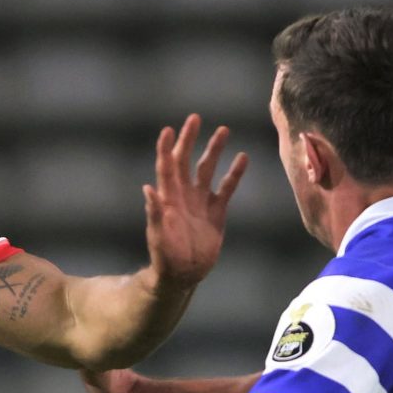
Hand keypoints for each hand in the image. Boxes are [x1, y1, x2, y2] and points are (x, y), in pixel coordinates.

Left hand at [145, 114, 246, 288]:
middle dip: (189, 140)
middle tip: (195, 118)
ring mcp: (200, 201)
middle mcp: (184, 195)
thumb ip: (155, 213)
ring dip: (214, 150)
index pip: (167, 167)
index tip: (169, 129)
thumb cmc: (165, 256)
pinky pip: (226, 188)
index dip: (166, 148)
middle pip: (186, 161)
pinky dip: (234, 173)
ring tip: (223, 130)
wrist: (184, 274)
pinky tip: (243, 158)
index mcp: (168, 198)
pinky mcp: (216, 212)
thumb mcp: (159, 236)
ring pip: (207, 169)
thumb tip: (148, 189)